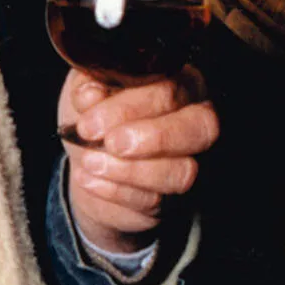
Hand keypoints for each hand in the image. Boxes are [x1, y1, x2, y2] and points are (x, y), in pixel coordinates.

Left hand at [58, 68, 218, 253]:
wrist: (84, 164)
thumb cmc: (95, 117)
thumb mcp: (84, 92)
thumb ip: (87, 86)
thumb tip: (90, 95)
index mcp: (178, 83)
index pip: (169, 90)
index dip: (129, 108)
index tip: (89, 123)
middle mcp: (196, 121)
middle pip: (200, 127)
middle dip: (152, 137)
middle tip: (109, 143)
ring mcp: (192, 163)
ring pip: (182, 171)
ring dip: (129, 170)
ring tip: (89, 162)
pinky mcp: (174, 200)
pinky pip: (156, 201)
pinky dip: (116, 191)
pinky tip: (89, 179)